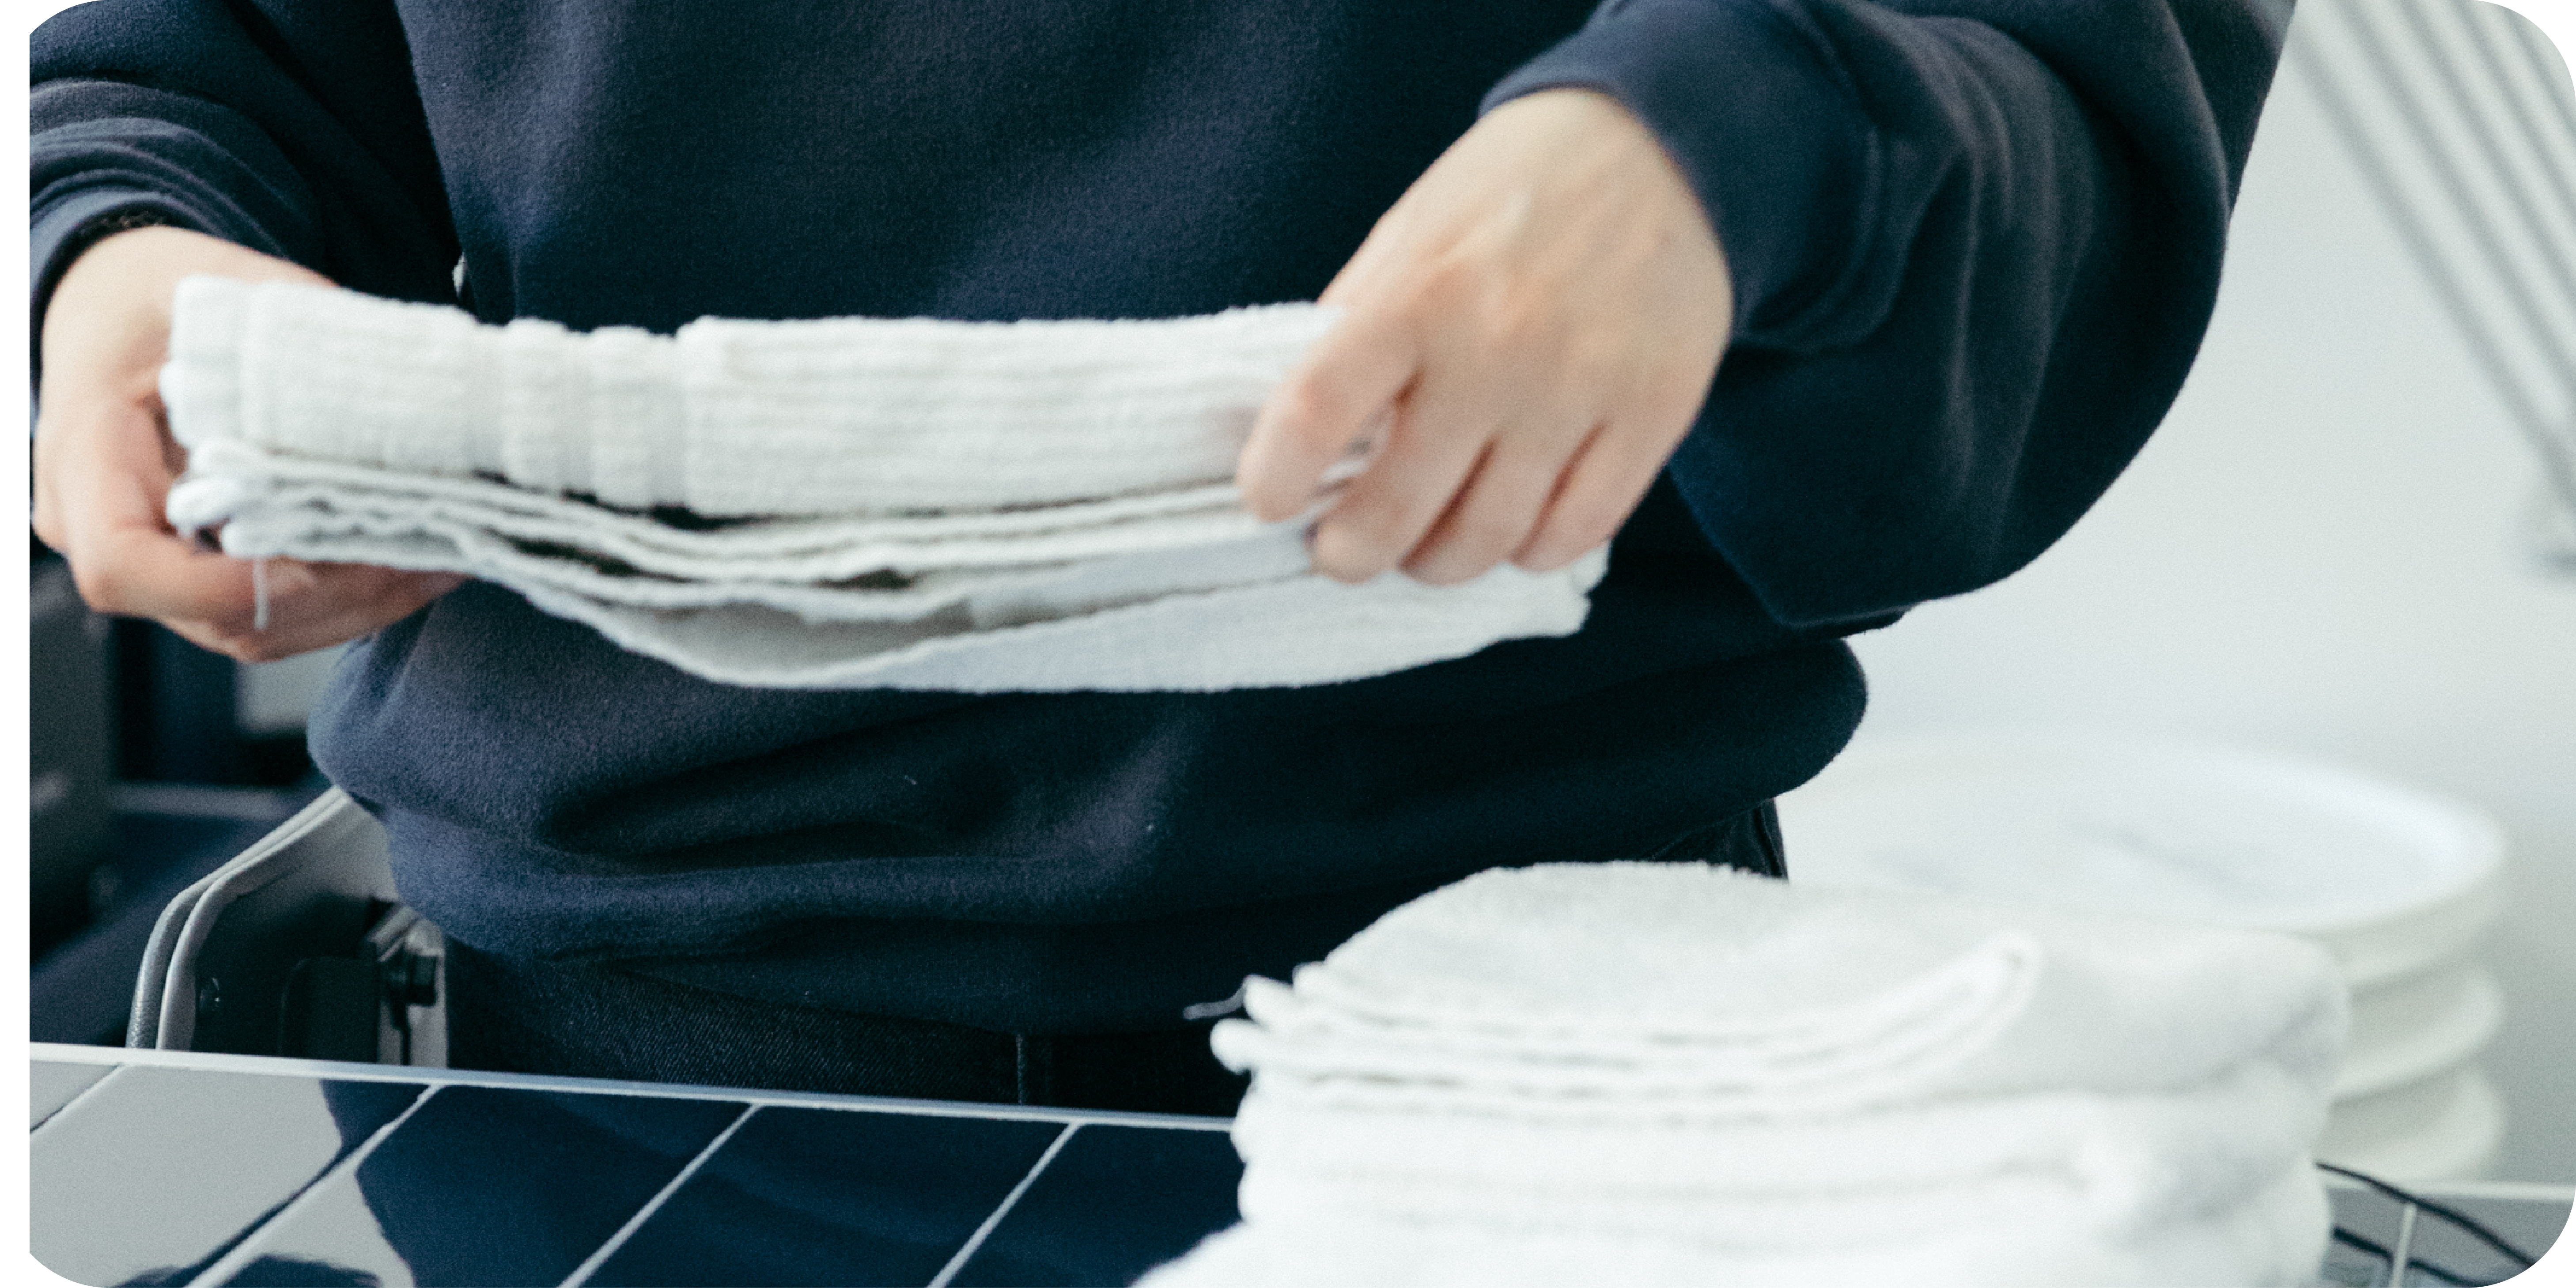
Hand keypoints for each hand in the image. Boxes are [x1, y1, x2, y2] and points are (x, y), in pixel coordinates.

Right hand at [32, 226, 463, 661]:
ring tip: (444, 554)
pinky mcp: (201, 571)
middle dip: (335, 593)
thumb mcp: (219, 296)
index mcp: (85, 461)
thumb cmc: (161, 297)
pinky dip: (350, 593)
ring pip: (259, 629)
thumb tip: (397, 408)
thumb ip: (292, 354)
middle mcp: (102, 532)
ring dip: (358, 603)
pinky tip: (418, 556)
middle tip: (430, 550)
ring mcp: (155, 564)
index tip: (322, 560)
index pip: (126, 565)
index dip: (226, 586)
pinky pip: (277, 610)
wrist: (121, 304)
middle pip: (216, 615)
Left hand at [1237, 88, 1731, 584]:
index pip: (1317, 408)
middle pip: (1398, 506)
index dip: (1275, 475)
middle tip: (1340, 554)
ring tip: (1422, 550)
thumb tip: (1304, 433)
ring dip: (1437, 563)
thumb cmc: (1513, 196)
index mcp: (1419, 293)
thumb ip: (1358, 327)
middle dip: (1351, 554)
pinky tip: (1510, 531)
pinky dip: (1529, 551)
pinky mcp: (1652, 415)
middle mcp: (1497, 347)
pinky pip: (1576, 531)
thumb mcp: (1412, 232)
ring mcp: (1580, 388)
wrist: (1662, 147)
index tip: (1266, 502)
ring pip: (1488, 537)